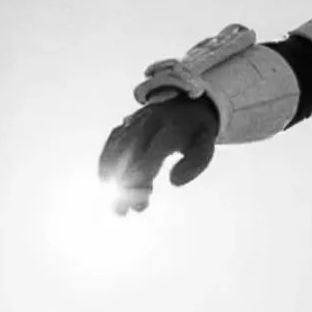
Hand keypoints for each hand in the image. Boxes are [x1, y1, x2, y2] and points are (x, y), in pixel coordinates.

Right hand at [98, 94, 218, 213]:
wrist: (188, 100)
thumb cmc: (197, 129)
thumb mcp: (206, 144)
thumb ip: (195, 163)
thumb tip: (174, 182)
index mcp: (169, 130)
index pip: (150, 157)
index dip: (140, 181)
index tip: (138, 204)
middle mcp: (148, 125)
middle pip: (128, 155)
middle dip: (122, 185)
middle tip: (120, 211)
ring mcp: (134, 123)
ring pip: (115, 149)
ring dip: (110, 177)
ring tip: (113, 201)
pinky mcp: (126, 125)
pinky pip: (111, 143)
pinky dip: (105, 162)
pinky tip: (105, 181)